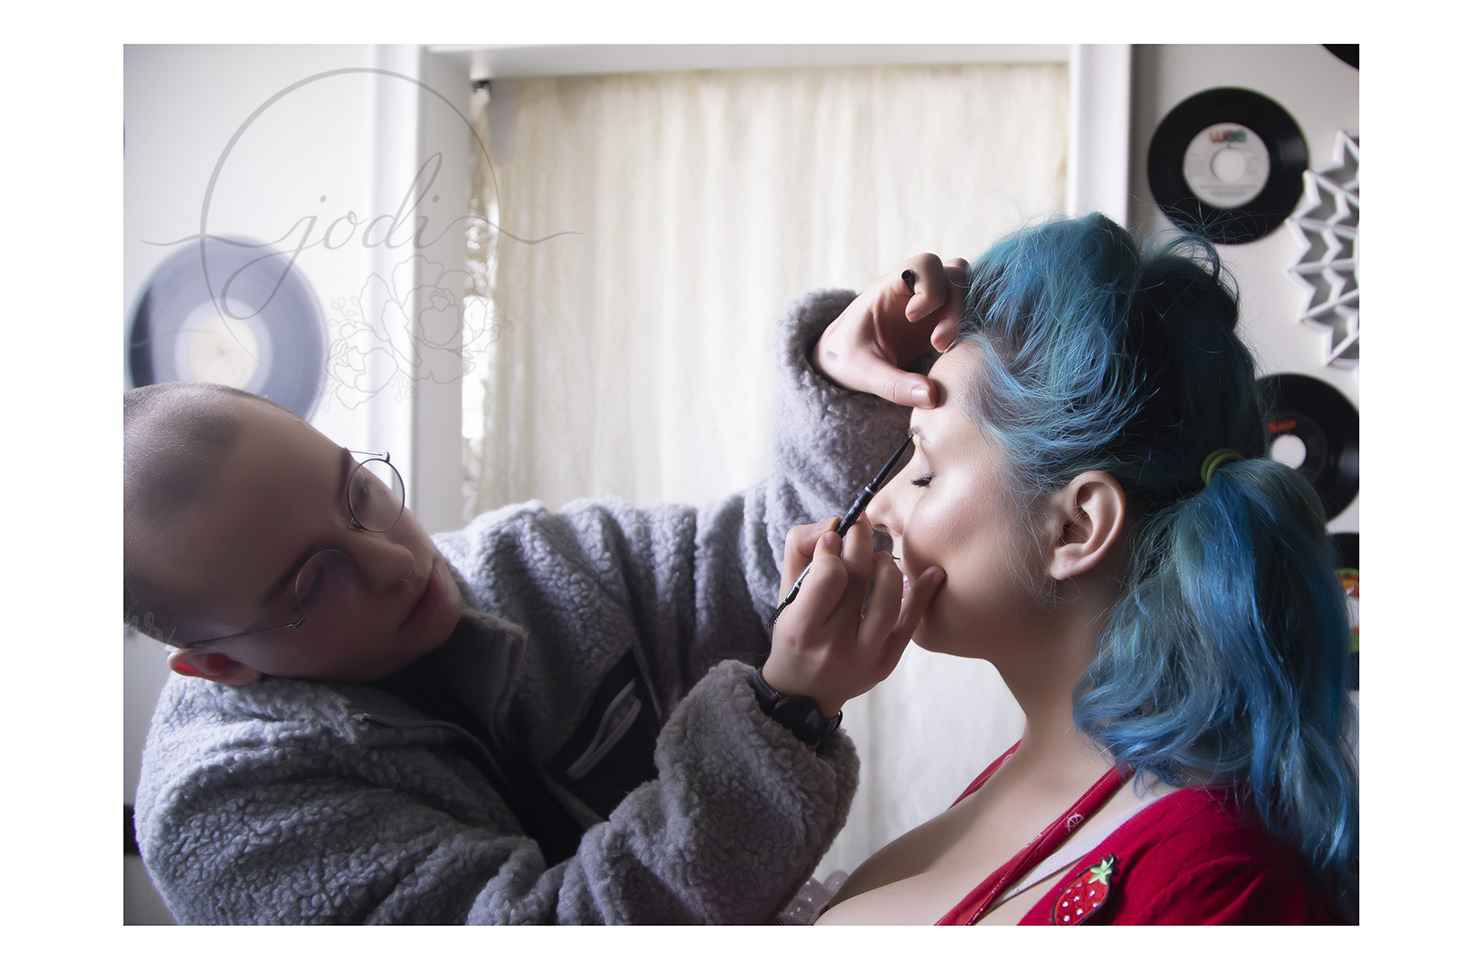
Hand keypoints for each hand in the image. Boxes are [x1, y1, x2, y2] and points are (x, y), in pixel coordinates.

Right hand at [763, 514, 944, 717]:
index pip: (828, 576)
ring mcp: (865, 657)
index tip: (831, 538)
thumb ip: (800, 550)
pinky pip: (911, 623)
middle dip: (860, 542)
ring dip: (886, 566)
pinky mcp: (887, 661)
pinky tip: (933, 572)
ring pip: (889, 599)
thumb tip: (833, 524)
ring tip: (878, 558)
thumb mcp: (784, 595)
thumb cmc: (793, 635)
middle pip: (858, 579)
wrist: (805, 693)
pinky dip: (924, 594)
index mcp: (802, 629)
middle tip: (859, 527)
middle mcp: (835, 646)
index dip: (831, 547)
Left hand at [812, 254, 968, 407]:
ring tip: (941, 348)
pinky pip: (966, 310)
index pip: (923, 265)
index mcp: (888, 289)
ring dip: (962, 316)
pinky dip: (966, 326)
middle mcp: (913, 291)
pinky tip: (949, 351)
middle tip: (937, 343)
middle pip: (954, 271)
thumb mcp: (864, 374)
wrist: (840, 361)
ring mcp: (929, 303)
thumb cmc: (845, 359)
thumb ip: (896, 385)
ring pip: (964, 289)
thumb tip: (933, 397)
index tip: (912, 319)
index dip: (929, 289)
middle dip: (954, 305)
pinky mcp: (938, 320)